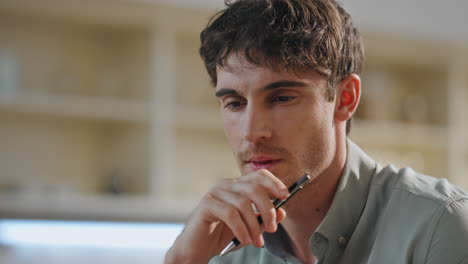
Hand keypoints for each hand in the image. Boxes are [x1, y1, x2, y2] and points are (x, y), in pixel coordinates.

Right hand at [164, 169, 288, 263]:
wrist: (198, 247)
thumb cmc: (223, 234)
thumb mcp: (249, 227)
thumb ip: (264, 218)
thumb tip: (282, 212)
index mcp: (238, 186)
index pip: (259, 175)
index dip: (274, 182)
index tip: (285, 195)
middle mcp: (227, 184)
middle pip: (254, 188)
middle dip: (267, 210)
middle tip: (272, 229)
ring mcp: (216, 192)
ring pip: (243, 203)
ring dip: (254, 225)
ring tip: (256, 242)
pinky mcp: (207, 204)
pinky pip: (230, 213)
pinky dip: (241, 228)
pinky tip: (244, 240)